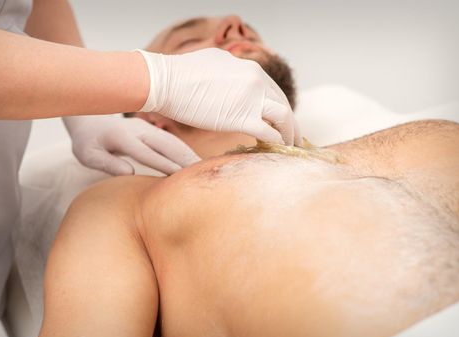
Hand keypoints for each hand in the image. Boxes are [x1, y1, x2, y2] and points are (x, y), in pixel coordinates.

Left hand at [63, 116, 200, 174]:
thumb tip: (129, 173)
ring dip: (189, 155)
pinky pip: (172, 141)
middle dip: (184, 160)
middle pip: (166, 145)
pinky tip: (195, 163)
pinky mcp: (152, 130)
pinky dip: (185, 152)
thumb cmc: (87, 143)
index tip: (179, 176)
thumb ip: (106, 164)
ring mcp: (147, 128)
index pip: (146, 153)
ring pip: (173, 142)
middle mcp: (138, 130)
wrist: (88, 119)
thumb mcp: (87, 155)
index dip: (163, 164)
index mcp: (121, 137)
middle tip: (201, 175)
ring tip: (205, 170)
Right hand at [136, 48, 300, 145]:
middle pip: (283, 103)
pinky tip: (276, 151)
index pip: (273, 90)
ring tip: (291, 147)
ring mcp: (252, 98)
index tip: (280, 121)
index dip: (279, 107)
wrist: (165, 81)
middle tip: (293, 137)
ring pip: (284, 117)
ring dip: (290, 134)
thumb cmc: (179, 75)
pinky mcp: (242, 118)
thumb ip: (229, 72)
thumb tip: (230, 78)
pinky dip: (276, 142)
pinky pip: (269, 133)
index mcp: (249, 68)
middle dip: (290, 122)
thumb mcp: (213, 62)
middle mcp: (256, 79)